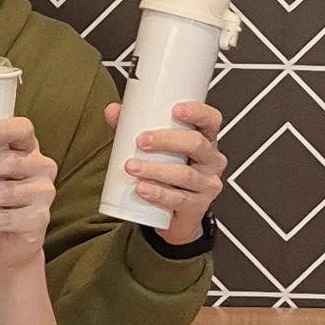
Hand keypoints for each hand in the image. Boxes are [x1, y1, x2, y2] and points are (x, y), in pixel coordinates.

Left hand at [106, 92, 225, 245]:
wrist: (173, 214)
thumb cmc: (168, 171)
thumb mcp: (156, 148)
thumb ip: (134, 127)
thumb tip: (112, 110)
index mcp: (206, 140)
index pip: (211, 120)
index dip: (197, 112)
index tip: (174, 110)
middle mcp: (212, 161)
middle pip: (197, 144)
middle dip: (167, 140)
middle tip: (140, 141)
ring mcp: (207, 185)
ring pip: (185, 174)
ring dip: (156, 169)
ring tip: (131, 167)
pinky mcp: (197, 207)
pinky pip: (179, 200)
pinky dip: (158, 194)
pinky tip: (142, 189)